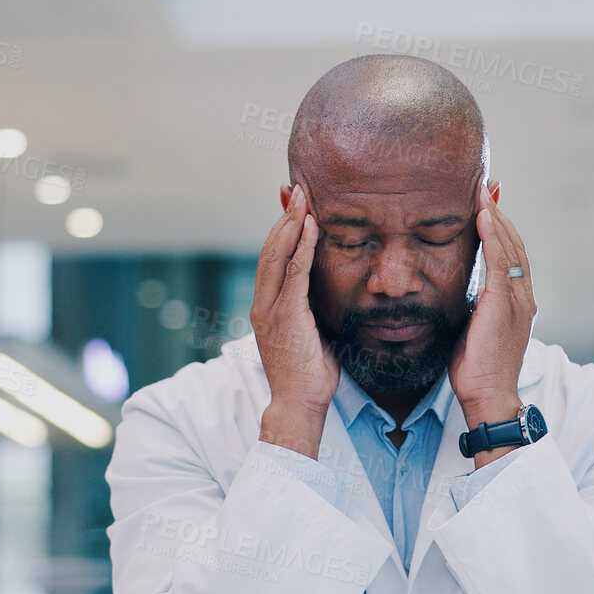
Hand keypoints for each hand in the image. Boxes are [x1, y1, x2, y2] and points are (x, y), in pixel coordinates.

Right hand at [252, 183, 336, 457]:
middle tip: (296, 188)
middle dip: (284, 216)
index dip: (283, 228)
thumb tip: (330, 295)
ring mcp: (270, 309)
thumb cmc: (310, 375)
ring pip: (277, 254)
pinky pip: (293, 273)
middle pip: (270, 247)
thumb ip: (314, 310)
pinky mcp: (285, 316)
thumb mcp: (313, 334)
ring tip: (302, 196)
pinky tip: (312, 226)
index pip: (274, 257)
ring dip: (291, 222)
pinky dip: (301, 246)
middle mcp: (263, 303)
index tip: (294, 204)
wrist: (298, 405)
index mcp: (269, 306)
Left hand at [452, 184, 533, 442]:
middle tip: (487, 184)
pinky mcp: (504, 304)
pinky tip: (483, 214)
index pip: (510, 254)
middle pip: (514, 242)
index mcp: (516, 302)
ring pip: (510, 246)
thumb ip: (471, 307)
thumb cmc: (476, 371)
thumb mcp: (472, 330)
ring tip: (483, 189)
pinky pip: (500, 261)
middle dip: (500, 212)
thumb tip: (455, 293)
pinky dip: (493, 234)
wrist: (489, 397)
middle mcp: (522, 296)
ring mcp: (517, 299)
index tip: (487, 203)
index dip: (500, 227)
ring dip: (496, 215)